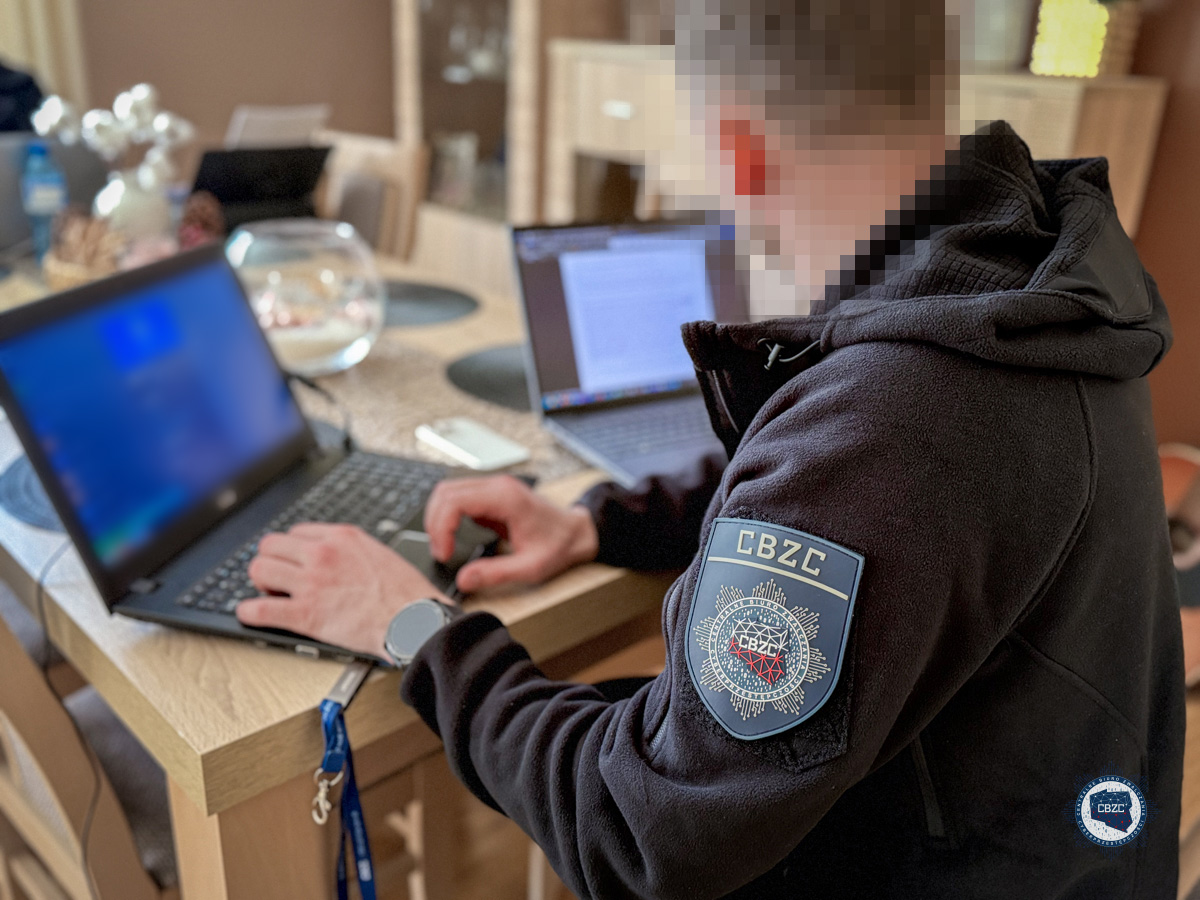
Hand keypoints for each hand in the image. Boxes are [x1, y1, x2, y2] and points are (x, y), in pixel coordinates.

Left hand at [236, 523, 449, 658]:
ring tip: (271, 594)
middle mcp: (322, 554)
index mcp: (341, 537)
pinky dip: (250, 612)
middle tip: (279, 578)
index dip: (291, 550)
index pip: (296, 532)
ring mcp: (312, 583)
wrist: (414, 620)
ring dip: (261, 583)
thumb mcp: (379, 554)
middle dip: (271, 561)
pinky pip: (261, 609)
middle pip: (270, 545)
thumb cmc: (406, 593)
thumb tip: (336, 555)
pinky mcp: (306, 614)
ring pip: (260, 570)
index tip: (293, 562)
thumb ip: (351, 550)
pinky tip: (250, 613)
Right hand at [424, 475, 598, 591]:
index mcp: (506, 498)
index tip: (443, 553)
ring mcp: (494, 487)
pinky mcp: (492, 494)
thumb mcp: (530, 567)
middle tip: (440, 551)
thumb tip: (464, 580)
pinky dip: (449, 516)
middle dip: (434, 523)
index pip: (455, 501)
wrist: (576, 532)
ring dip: (439, 518)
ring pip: (448, 491)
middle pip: (445, 492)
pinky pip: (459, 497)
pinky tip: (454, 537)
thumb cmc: (558, 545)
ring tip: (444, 545)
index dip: (440, 528)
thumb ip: (496, 574)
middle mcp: (497, 486)